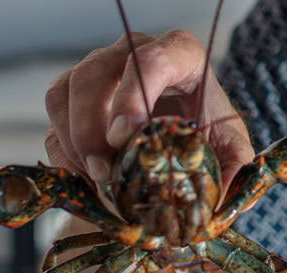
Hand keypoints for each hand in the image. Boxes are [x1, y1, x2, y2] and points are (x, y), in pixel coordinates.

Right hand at [44, 29, 253, 191]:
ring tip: (98, 180)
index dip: (135, 94)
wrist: (175, 145)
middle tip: (104, 173)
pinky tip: (86, 180)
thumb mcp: (229, 152)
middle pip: (96, 73)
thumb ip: (233, 172)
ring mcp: (97, 72)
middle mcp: (131, 53)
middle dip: (92, 127)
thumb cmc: (205, 137)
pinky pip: (53, 120)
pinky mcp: (72, 98)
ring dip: (75, 141)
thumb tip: (218, 205)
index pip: (153, 57)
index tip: (124, 137)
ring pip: (65, 93)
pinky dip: (64, 154)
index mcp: (179, 56)